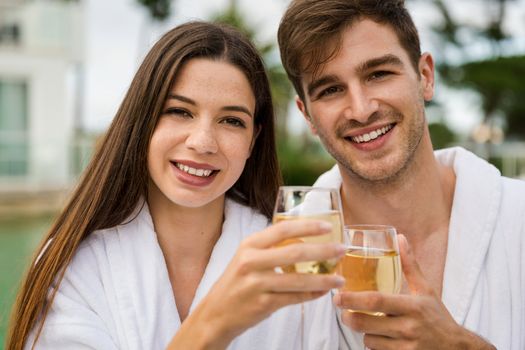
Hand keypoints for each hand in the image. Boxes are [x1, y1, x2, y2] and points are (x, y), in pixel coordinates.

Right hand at [169, 220, 345, 349]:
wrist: (215, 313)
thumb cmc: (236, 282)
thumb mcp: (247, 258)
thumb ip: (271, 248)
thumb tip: (306, 240)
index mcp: (249, 245)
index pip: (283, 229)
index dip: (307, 226)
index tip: (327, 226)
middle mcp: (251, 261)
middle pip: (295, 252)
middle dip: (323, 250)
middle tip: (342, 250)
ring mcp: (256, 284)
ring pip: (298, 280)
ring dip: (323, 279)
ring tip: (340, 278)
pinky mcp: (262, 304)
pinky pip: (294, 298)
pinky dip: (312, 296)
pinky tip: (324, 293)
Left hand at [334, 234, 494, 349]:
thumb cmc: (438, 318)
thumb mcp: (426, 291)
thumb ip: (410, 265)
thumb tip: (400, 238)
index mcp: (413, 307)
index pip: (376, 301)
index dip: (353, 299)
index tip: (337, 296)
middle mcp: (409, 328)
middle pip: (365, 323)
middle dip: (349, 318)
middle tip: (344, 312)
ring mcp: (406, 347)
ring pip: (369, 340)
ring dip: (364, 333)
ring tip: (371, 325)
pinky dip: (374, 345)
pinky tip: (381, 338)